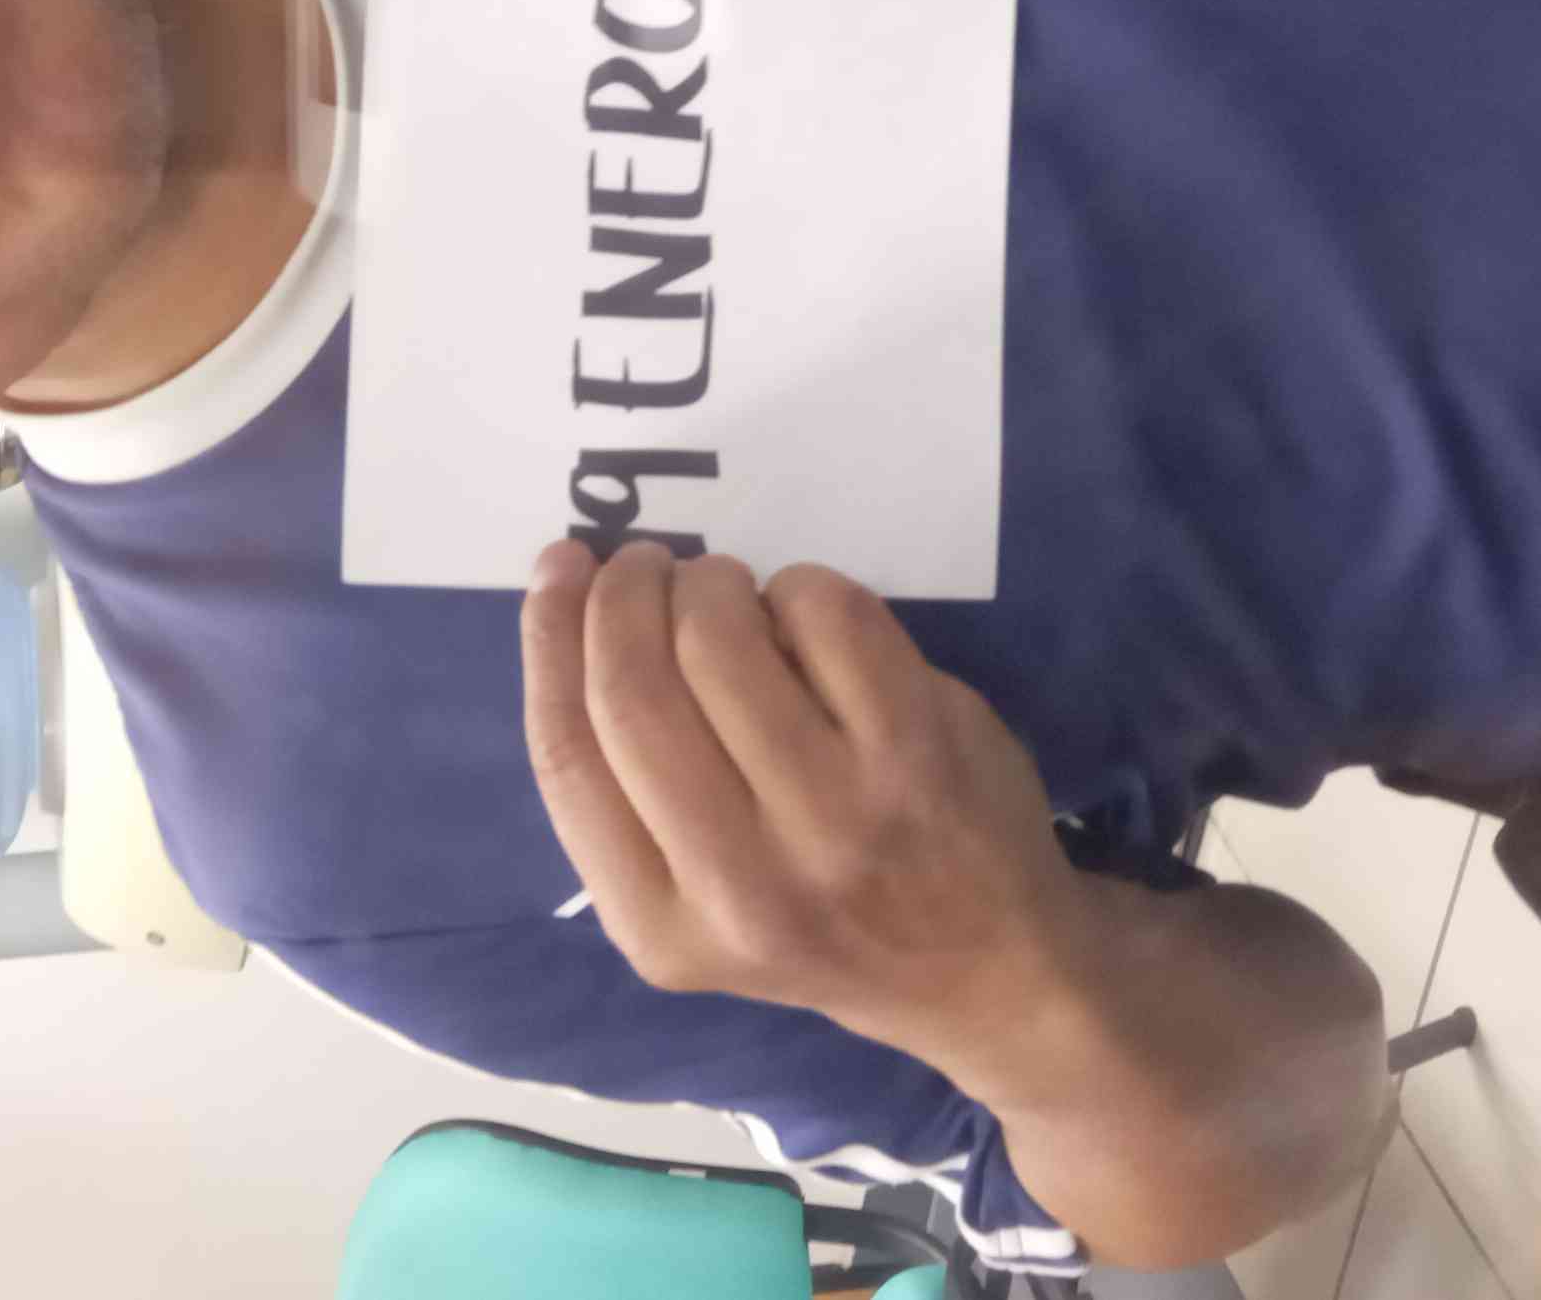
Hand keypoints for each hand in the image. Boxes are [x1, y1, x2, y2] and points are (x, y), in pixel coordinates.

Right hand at [518, 538, 1092, 1067]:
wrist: (991, 973)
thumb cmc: (826, 921)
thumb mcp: (695, 909)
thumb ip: (632, 794)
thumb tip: (581, 617)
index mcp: (662, 928)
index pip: (567, 758)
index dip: (548, 641)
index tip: (559, 572)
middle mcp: (741, 887)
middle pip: (631, 691)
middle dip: (624, 596)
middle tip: (641, 567)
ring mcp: (836, 821)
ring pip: (719, 642)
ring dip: (708, 583)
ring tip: (720, 589)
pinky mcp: (917, 755)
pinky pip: (825, 616)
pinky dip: (799, 587)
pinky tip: (804, 616)